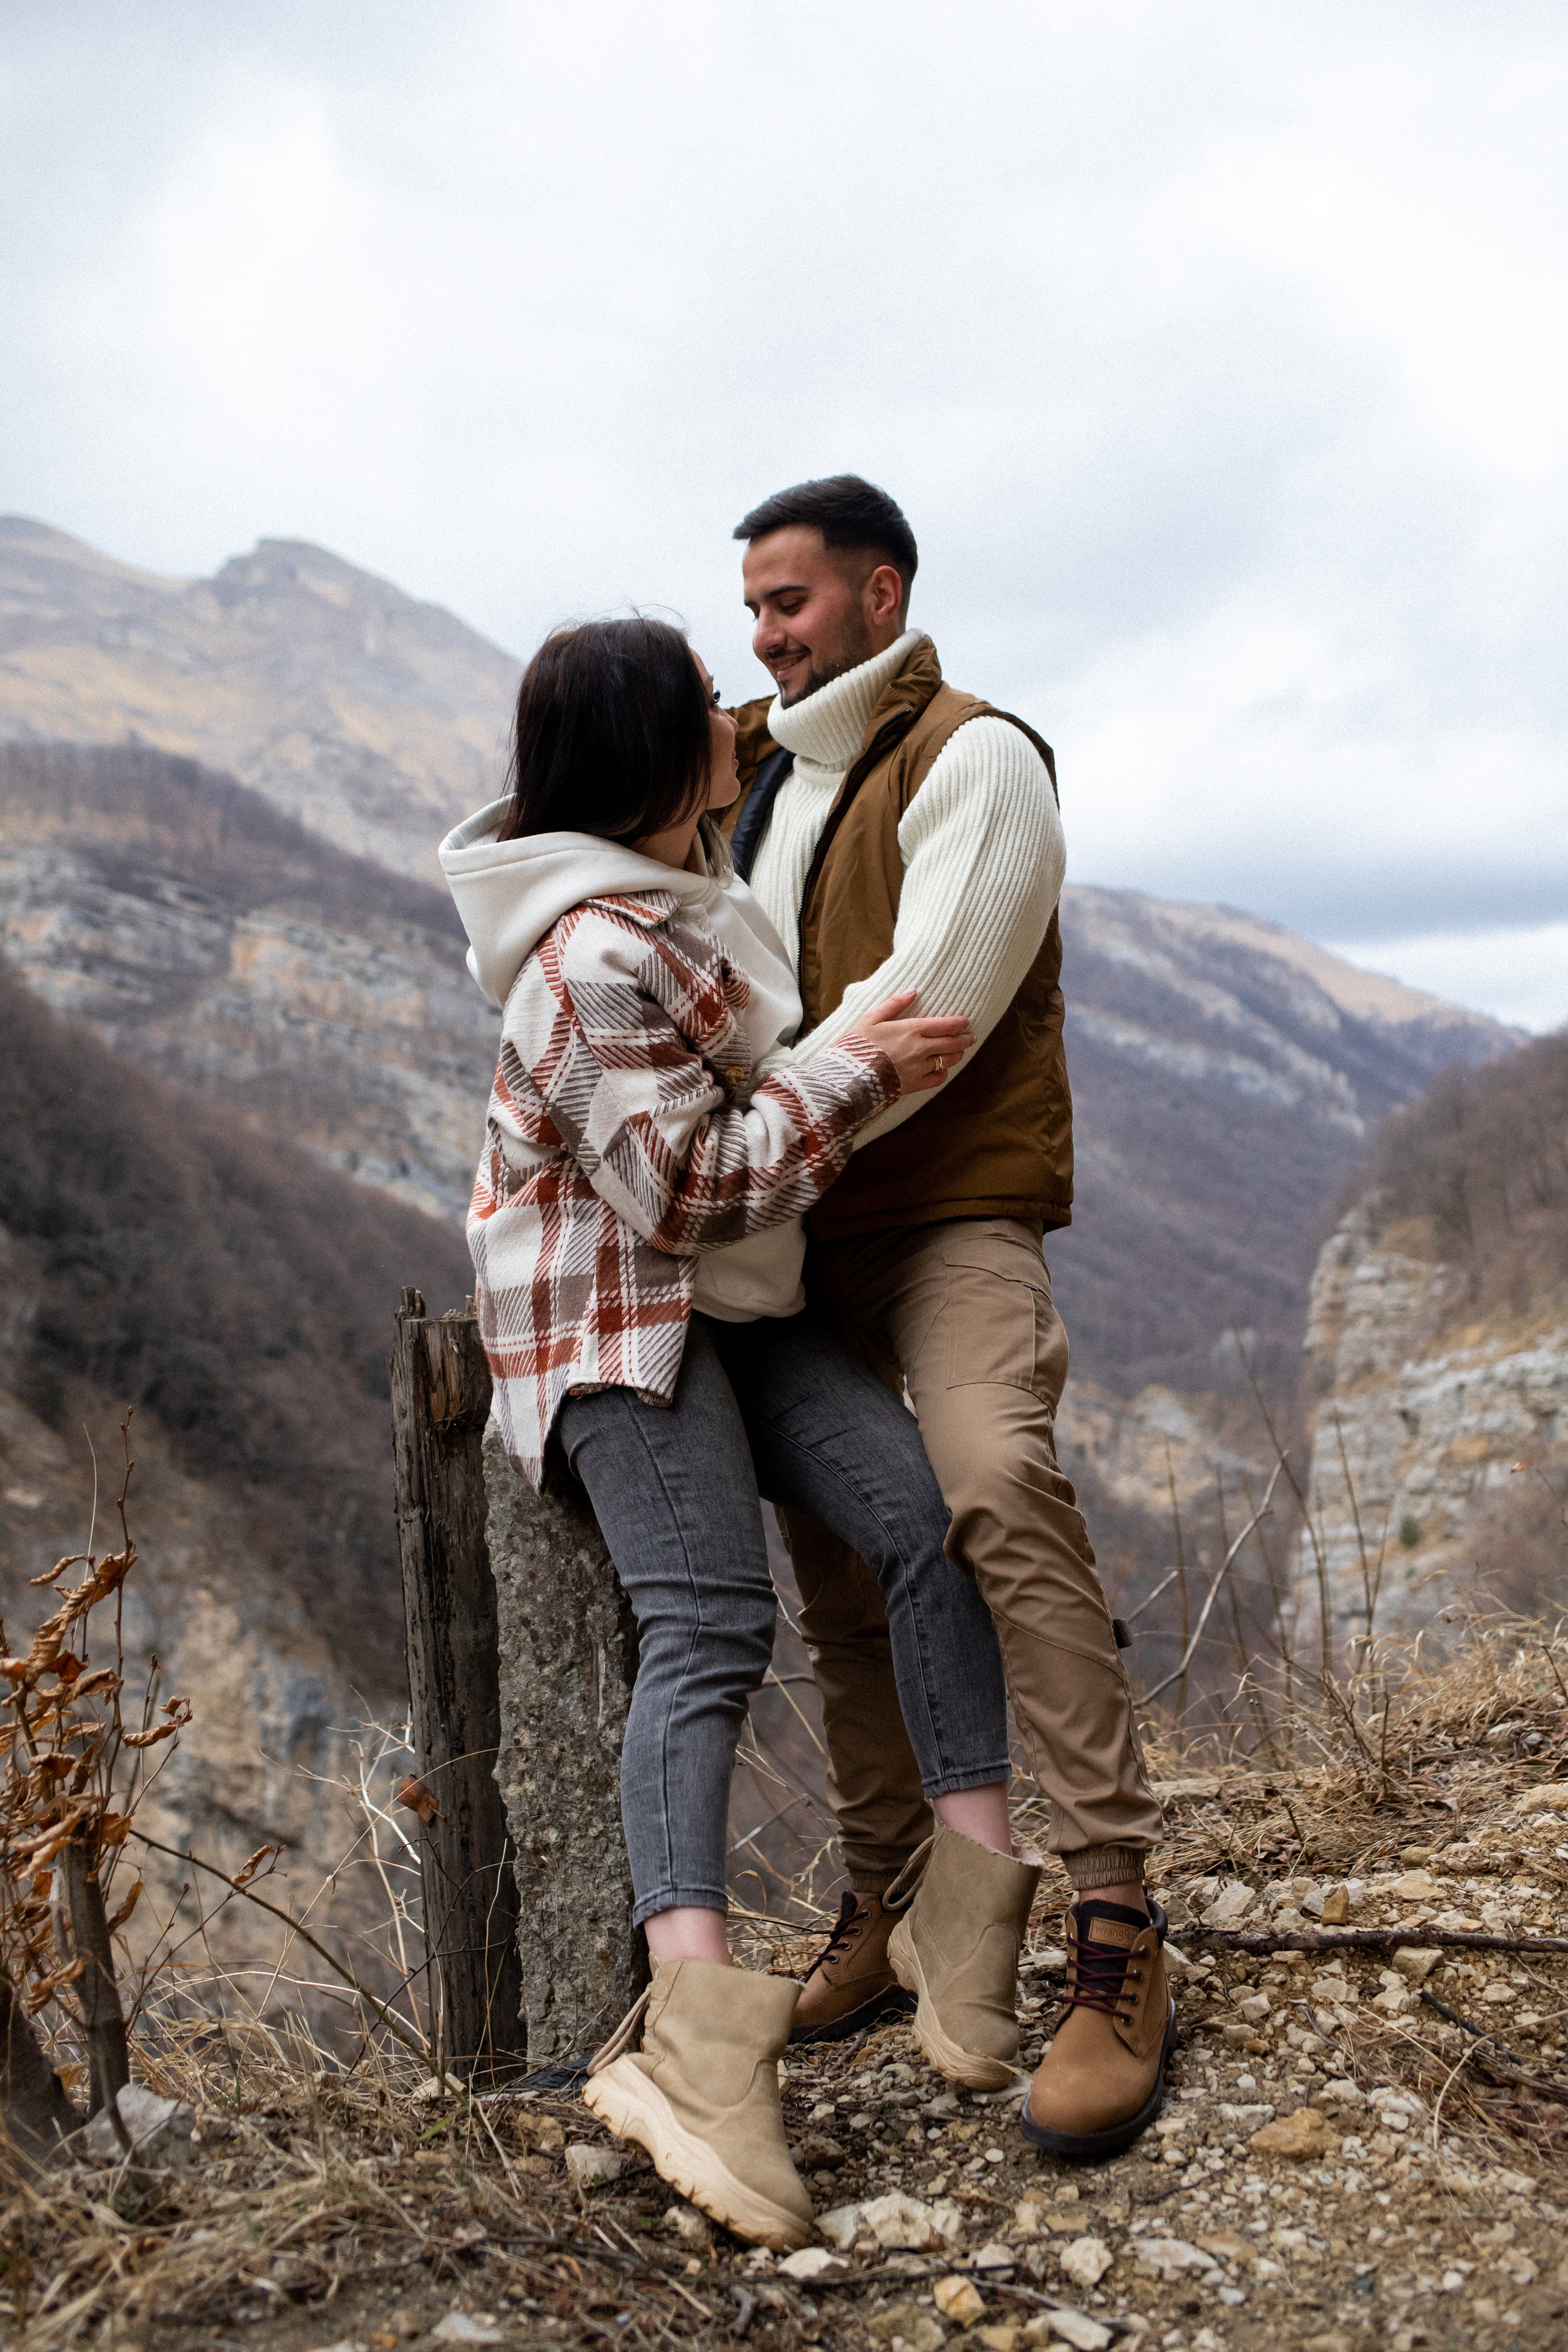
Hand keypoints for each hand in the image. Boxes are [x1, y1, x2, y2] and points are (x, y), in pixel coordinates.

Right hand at [849, 990, 975, 1094]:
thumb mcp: (871, 1018)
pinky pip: (937, 1079)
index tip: (966, 1021)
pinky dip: (942, 1073)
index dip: (959, 1023)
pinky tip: (941, 1069)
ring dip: (957, 1055)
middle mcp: (920, 1049)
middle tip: (971, 1037)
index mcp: (911, 1029)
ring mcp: (919, 1068)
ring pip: (948, 1061)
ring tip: (959, 1052)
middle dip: (964, 1039)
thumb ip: (894, 1004)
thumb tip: (913, 990)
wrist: (848, 1077)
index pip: (944, 1025)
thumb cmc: (856, 1045)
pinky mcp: (915, 1085)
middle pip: (951, 1043)